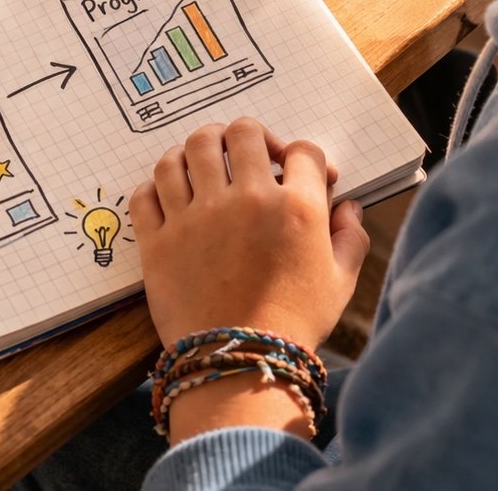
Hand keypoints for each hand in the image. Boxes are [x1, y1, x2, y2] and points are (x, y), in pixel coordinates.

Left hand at [130, 118, 368, 355]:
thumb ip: (349, 237)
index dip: (304, 156)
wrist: (240, 365)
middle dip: (250, 137)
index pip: (302, 150)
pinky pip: (148, 190)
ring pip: (187, 150)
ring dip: (199, 150)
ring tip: (207, 166)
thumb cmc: (294, 324)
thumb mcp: (339, 282)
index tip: (297, 170)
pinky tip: (173, 195)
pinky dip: (157, 185)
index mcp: (295, 208)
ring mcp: (196, 216)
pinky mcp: (159, 237)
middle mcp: (244, 200)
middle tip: (250, 157)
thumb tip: (348, 205)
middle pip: (240, 132)